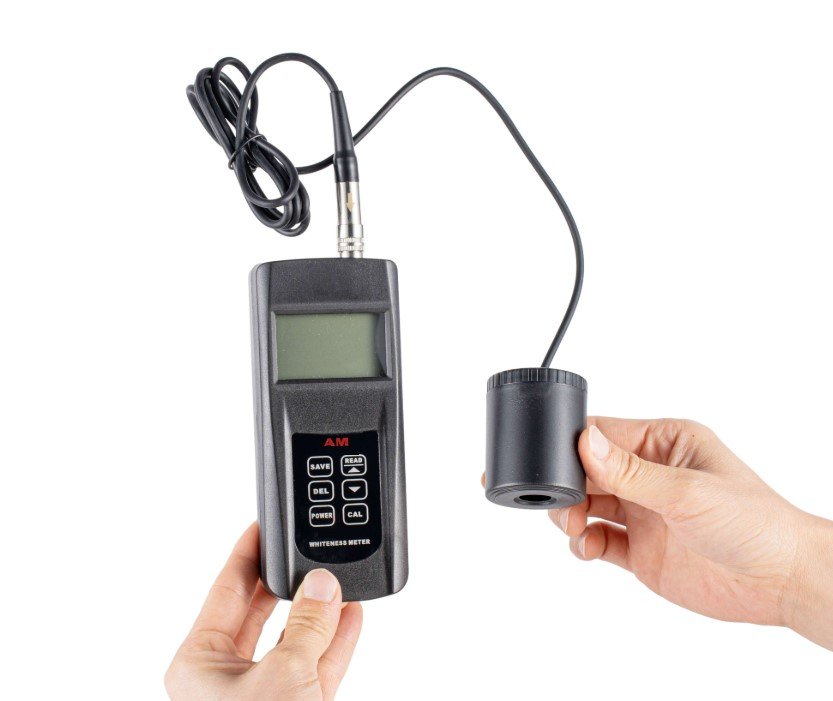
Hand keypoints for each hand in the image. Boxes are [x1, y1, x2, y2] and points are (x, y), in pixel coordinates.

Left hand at [165, 524, 362, 699]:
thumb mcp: (283, 674)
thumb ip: (307, 624)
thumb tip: (321, 584)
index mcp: (199, 664)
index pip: (225, 590)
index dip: (246, 554)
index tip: (261, 526)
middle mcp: (227, 679)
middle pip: (259, 611)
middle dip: (286, 581)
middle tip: (303, 548)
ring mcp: (263, 695)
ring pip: (293, 639)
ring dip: (320, 612)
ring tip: (338, 581)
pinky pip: (316, 665)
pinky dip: (336, 641)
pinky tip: (351, 614)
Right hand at [548, 418, 832, 649]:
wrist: (781, 581)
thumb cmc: (754, 523)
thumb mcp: (686, 491)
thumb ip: (630, 472)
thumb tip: (586, 441)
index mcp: (664, 443)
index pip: (605, 434)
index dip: (575, 448)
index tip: (557, 465)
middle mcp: (650, 474)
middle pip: (588, 471)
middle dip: (569, 485)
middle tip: (566, 505)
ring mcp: (644, 513)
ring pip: (588, 505)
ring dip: (572, 514)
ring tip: (576, 527)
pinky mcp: (640, 549)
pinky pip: (598, 540)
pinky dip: (584, 543)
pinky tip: (588, 546)